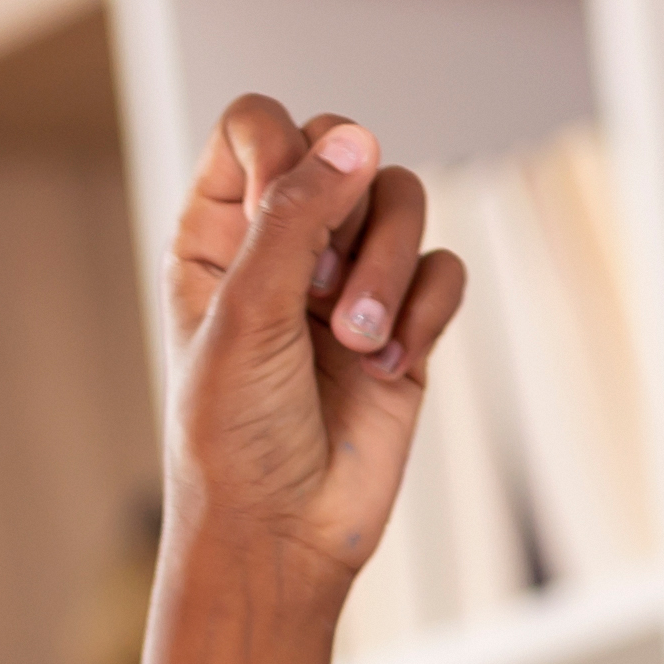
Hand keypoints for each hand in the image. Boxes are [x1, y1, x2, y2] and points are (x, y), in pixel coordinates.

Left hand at [162, 99, 466, 612]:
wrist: (283, 538)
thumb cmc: (235, 440)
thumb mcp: (247, 315)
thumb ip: (295, 218)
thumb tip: (357, 140)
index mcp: (219, 234)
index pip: (257, 126)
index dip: (281, 148)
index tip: (280, 207)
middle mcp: (285, 247)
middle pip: (343, 150)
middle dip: (348, 213)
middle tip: (322, 289)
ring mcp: (348, 283)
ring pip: (402, 201)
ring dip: (389, 268)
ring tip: (360, 340)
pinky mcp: (404, 324)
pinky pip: (443, 270)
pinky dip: (426, 311)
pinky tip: (391, 366)